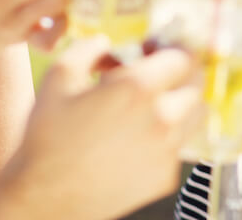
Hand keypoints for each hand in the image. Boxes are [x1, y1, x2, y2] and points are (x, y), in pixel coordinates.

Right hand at [0, 37, 199, 219]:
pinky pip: (180, 146)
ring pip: (196, 115)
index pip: (184, 56)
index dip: (172, 49)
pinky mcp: (165, 177)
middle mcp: (162, 118)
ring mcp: (167, 151)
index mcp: (139, 88)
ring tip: (153, 106)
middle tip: (160, 76)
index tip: (158, 51)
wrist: (43, 198)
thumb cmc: (47, 137)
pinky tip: (139, 138)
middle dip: (181, 74)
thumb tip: (109, 42)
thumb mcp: (60, 76)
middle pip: (197, 83)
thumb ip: (91, 47)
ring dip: (181, 103)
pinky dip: (168, 137)